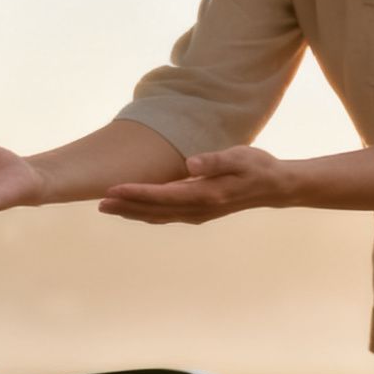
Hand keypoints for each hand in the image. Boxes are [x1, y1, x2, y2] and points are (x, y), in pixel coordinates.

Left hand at [97, 146, 296, 224]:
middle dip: (126, 207)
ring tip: (108, 207)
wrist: (274, 187)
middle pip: (155, 210)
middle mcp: (198, 209)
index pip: (162, 195)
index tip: (113, 190)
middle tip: (99, 203)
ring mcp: (197, 214)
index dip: (136, 193)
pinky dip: (146, 214)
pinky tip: (133, 210)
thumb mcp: (240, 158)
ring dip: (132, 212)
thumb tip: (190, 164)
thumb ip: (214, 161)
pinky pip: (166, 215)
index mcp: (205, 195)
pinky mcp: (198, 212)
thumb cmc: (257, 167)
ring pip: (158, 216)